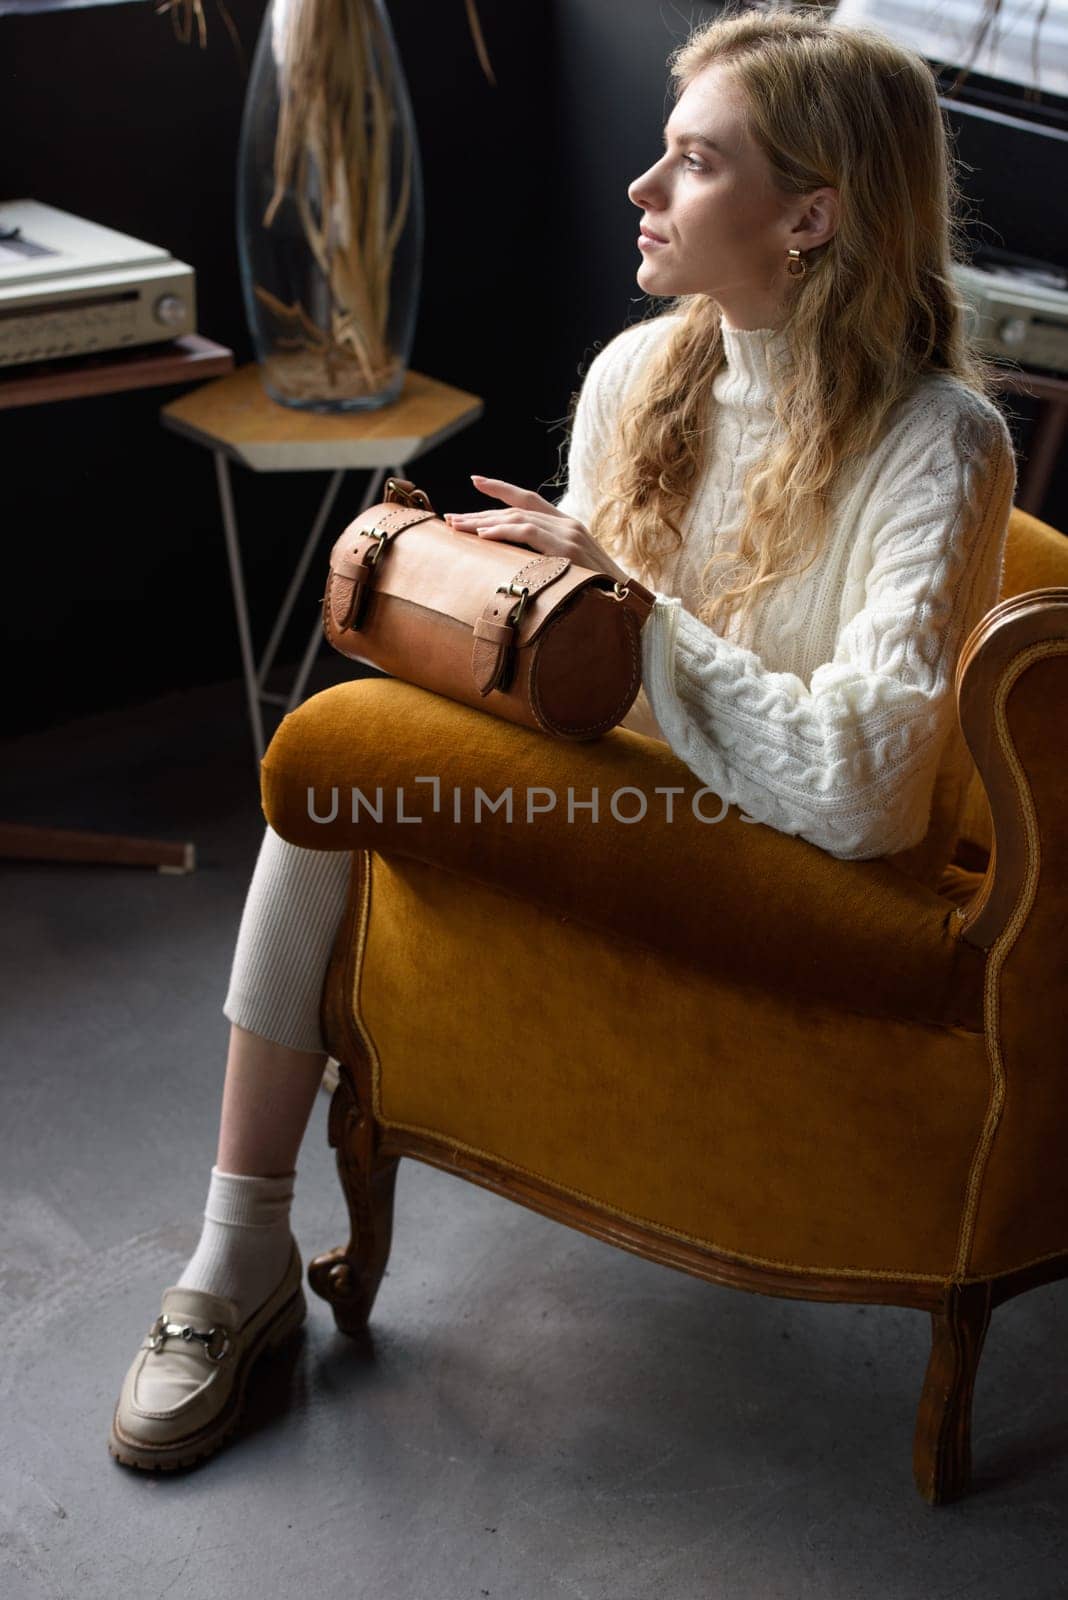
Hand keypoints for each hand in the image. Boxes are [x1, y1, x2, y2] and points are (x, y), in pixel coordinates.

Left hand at [443, 475, 628, 583]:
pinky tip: (483, 534)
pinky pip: (529, 532)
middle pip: (516, 509)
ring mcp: (569, 533)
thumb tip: (516, 570)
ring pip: (517, 517)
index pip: (529, 499)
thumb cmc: (599, 597)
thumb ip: (548, 564)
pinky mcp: (569, 548)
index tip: (475, 481)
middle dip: (480, 512)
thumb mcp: (570, 573)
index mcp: (567, 527)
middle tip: (451, 519)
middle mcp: (568, 524)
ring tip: (458, 526)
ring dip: (483, 521)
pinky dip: (503, 531)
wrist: (631, 607)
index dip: (501, 489)